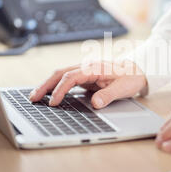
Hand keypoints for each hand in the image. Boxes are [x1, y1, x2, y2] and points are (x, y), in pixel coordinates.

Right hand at [29, 60, 146, 108]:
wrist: (137, 69)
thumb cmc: (131, 78)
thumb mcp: (124, 88)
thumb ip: (109, 95)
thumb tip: (95, 104)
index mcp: (94, 68)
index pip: (71, 77)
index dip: (60, 90)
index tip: (54, 102)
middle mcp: (86, 67)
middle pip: (60, 74)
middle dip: (45, 85)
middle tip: (32, 98)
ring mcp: (84, 71)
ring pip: (60, 75)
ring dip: (47, 85)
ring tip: (35, 97)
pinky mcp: (84, 77)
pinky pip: (66, 80)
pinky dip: (55, 86)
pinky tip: (48, 95)